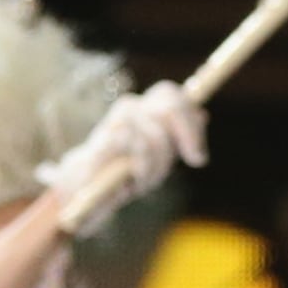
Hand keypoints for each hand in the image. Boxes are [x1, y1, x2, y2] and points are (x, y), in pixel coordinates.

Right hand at [43, 82, 207, 232]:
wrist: (84, 191)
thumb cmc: (124, 173)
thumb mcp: (159, 156)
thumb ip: (178, 135)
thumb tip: (203, 115)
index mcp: (144, 107)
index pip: (172, 96)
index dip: (191, 122)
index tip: (198, 159)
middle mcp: (131, 106)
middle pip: (171, 105)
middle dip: (187, 135)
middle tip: (194, 160)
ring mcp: (118, 119)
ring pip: (157, 135)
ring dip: (156, 165)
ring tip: (141, 179)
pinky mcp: (106, 136)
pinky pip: (139, 146)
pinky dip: (141, 168)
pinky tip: (131, 180)